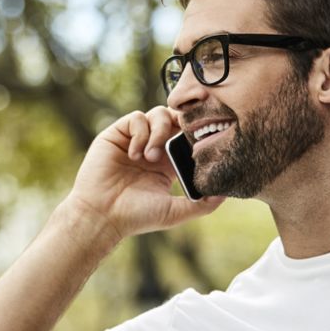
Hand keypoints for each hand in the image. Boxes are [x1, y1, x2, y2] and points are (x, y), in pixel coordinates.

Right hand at [64, 107, 224, 241]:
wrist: (102, 215)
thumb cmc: (136, 216)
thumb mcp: (175, 212)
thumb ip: (202, 204)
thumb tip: (226, 193)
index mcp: (168, 163)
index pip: (188, 137)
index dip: (197, 134)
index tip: (205, 139)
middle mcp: (153, 148)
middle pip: (176, 119)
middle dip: (183, 124)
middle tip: (186, 137)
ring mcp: (135, 139)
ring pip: (158, 114)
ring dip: (160, 132)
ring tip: (152, 157)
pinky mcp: (117, 134)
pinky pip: (136, 118)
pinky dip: (141, 133)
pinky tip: (136, 154)